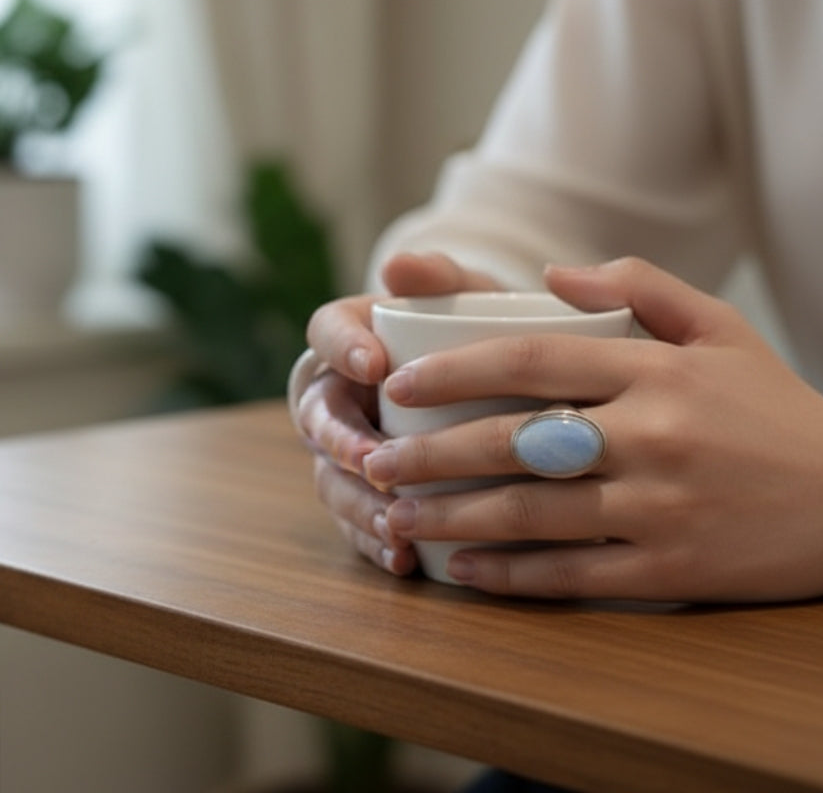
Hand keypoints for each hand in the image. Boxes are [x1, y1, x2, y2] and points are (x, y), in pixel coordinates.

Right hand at [295, 252, 497, 575]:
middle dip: (341, 441)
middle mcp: (340, 394)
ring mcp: (350, 450)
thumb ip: (439, 276)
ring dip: (357, 504)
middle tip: (372, 457)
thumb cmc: (476, 330)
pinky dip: (377, 543)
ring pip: (331, 478)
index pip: (325, 331)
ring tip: (393, 524)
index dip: (341, 348)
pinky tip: (406, 559)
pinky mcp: (371, 494)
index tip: (374, 362)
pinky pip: (358, 523)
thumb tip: (398, 264)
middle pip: (317, 417)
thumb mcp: (467, 296)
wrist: (504, 382)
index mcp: (352, 337)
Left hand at [362, 257, 822, 602]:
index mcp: (653, 371)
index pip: (530, 361)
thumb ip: (639, 288)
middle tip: (373, 461)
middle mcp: (650, 436)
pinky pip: (574, 574)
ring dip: (454, 519)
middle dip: (431, 456)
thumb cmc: (773, 406)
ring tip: (396, 517)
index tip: (400, 386)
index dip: (454, 371)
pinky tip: (465, 570)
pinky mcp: (673, 569)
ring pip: (532, 514)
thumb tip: (551, 275)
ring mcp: (659, 507)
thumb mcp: (720, 327)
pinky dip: (512, 575)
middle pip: (514, 443)